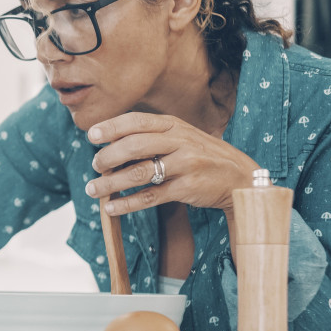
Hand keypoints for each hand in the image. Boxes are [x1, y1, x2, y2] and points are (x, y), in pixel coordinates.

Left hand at [85, 112, 259, 215]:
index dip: (111, 127)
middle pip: (134, 146)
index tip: (91, 135)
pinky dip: (127, 204)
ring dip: (111, 183)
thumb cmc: (202, 156)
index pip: (136, 121)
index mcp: (174, 125)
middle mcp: (179, 141)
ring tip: (92, 190)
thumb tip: (108, 144)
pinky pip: (151, 196)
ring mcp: (185, 164)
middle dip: (108, 157)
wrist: (240, 177)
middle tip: (95, 167)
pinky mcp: (187, 188)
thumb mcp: (181, 138)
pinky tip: (111, 209)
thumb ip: (151, 137)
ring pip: (139, 173)